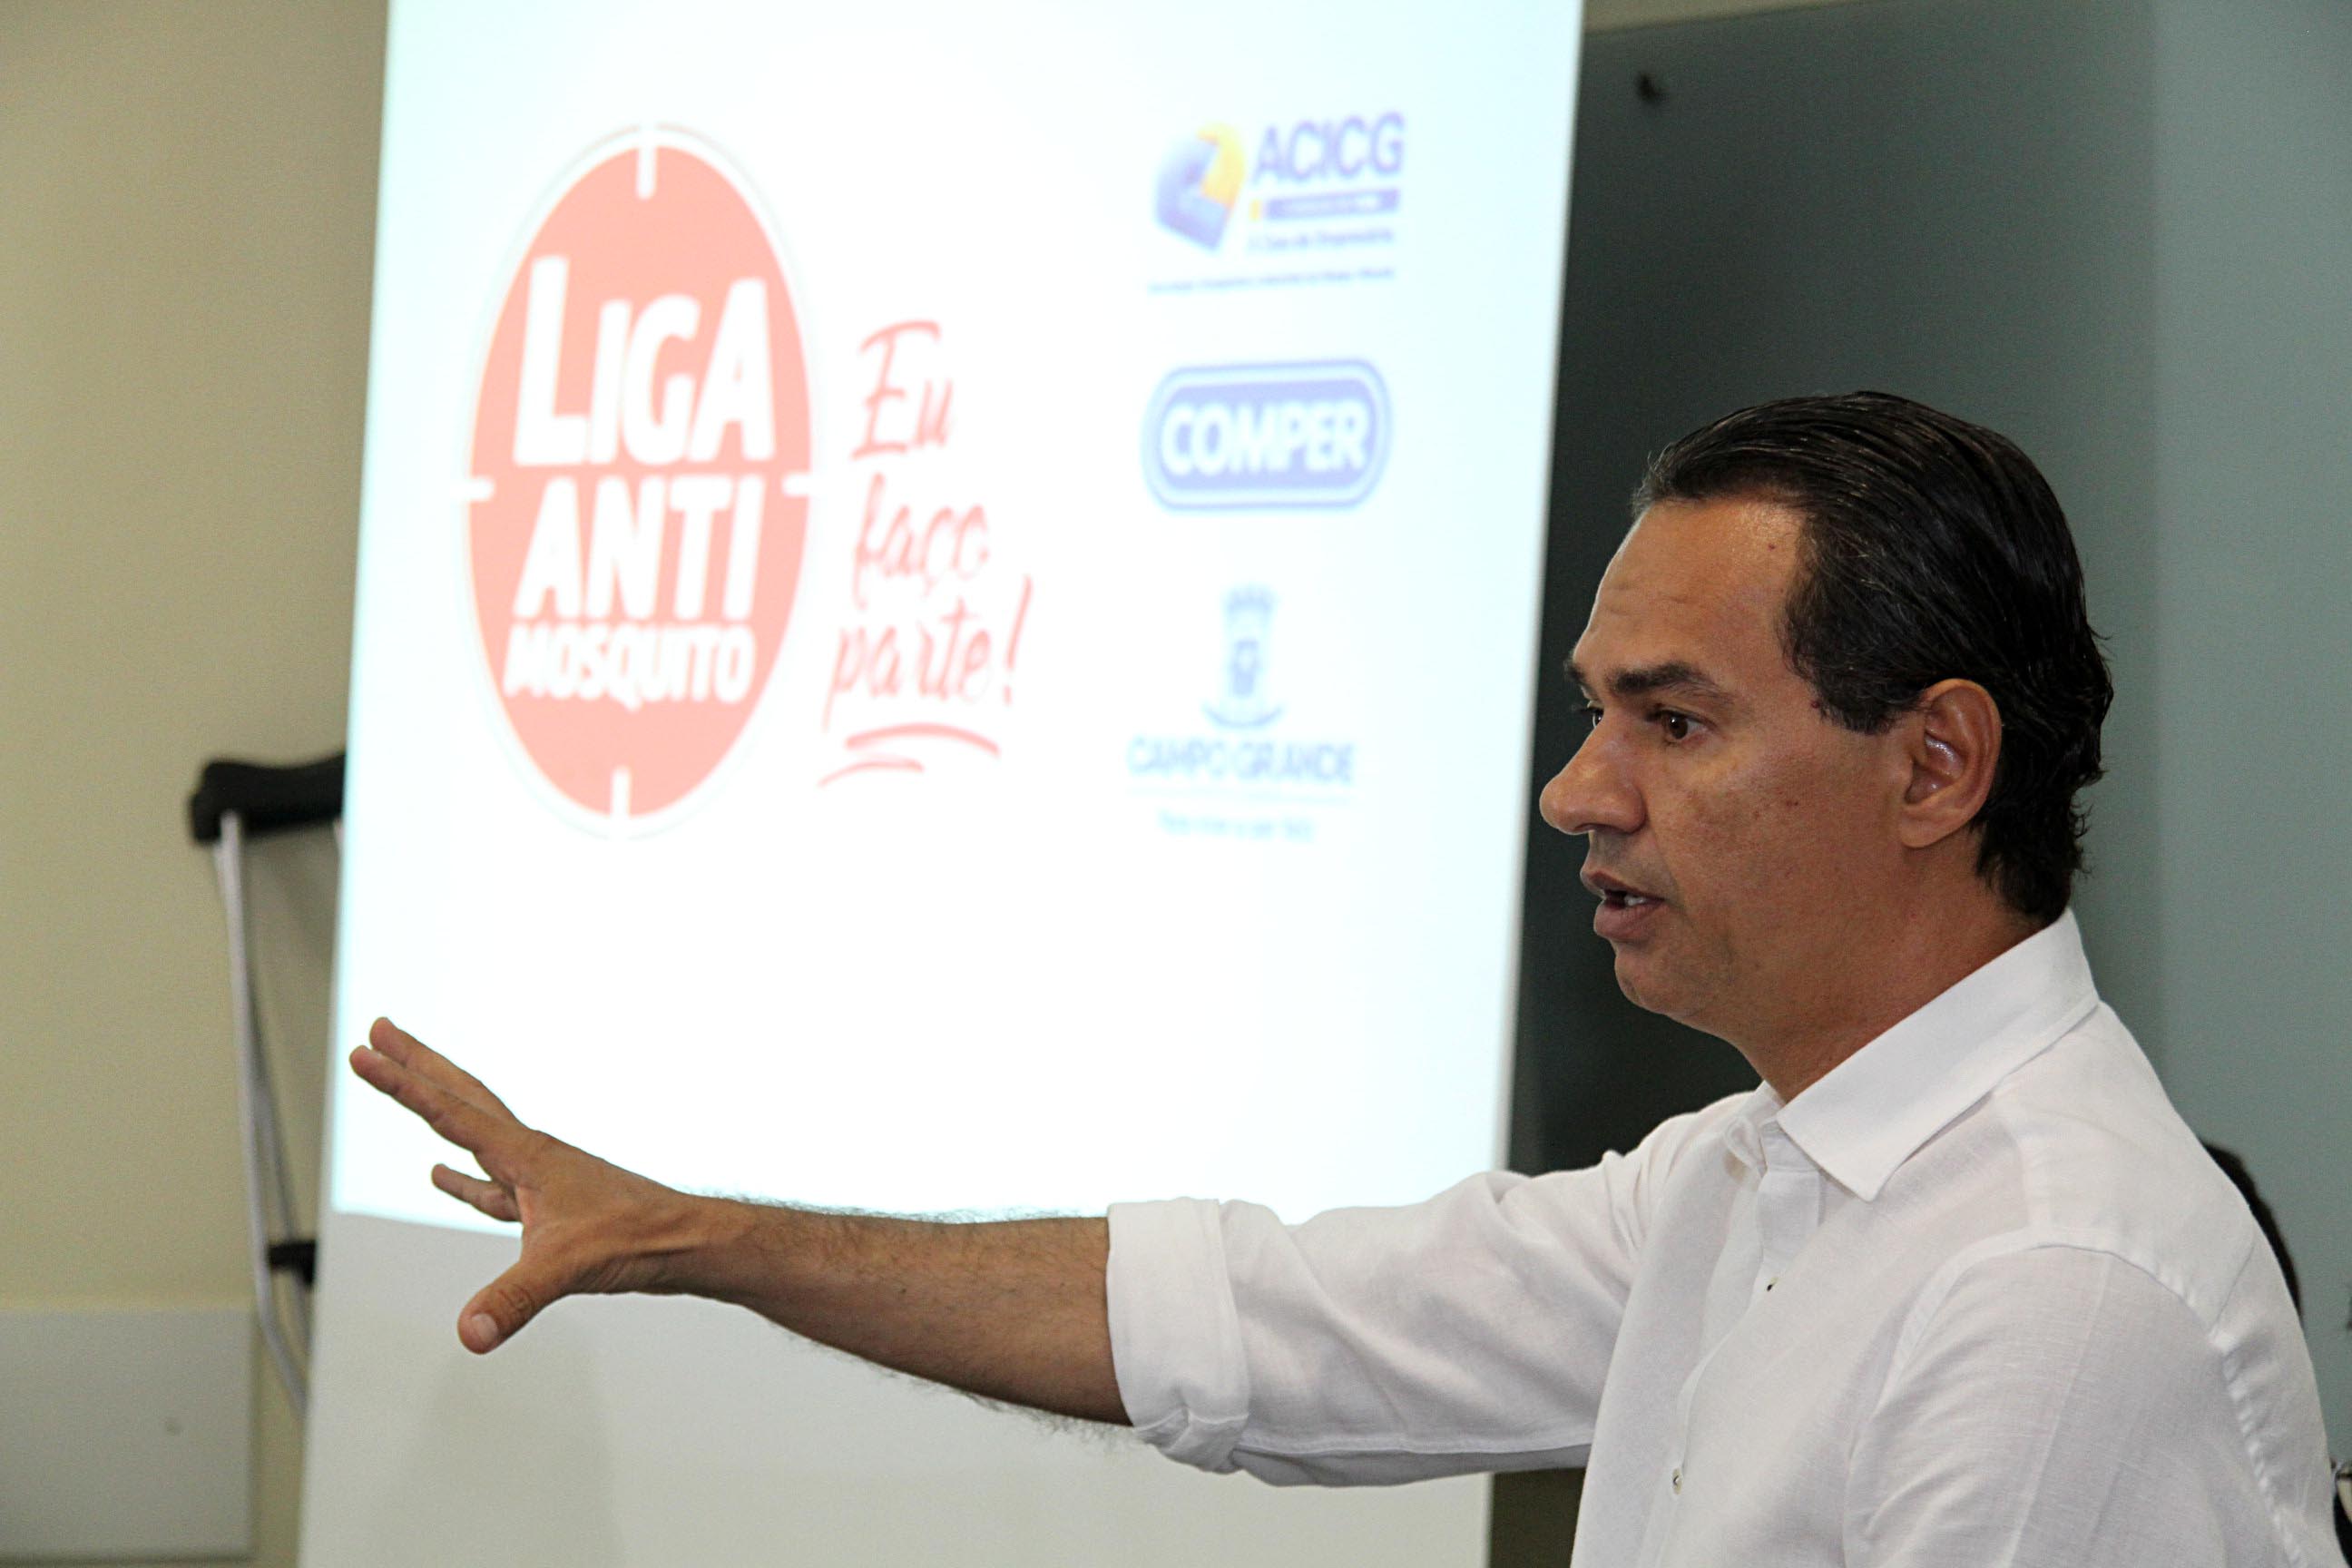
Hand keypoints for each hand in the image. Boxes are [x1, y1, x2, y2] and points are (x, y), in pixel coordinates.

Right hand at [348, 1017, 716, 1353]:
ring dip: (436, 1111)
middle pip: (462, 1098)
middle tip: (379, 1032)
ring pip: (475, 1135)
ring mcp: (540, 1180)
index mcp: (527, 1155)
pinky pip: (491, 1187)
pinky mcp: (550, 1208)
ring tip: (405, 1085)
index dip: (402, 1084)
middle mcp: (531, 1155)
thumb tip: (468, 1332)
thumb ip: (513, 1299)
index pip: (450, 1112)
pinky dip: (462, 1180)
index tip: (362, 1053)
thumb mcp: (567, 1268)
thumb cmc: (639, 1240)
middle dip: (418, 1065)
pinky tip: (441, 1176)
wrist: (687, 1243)